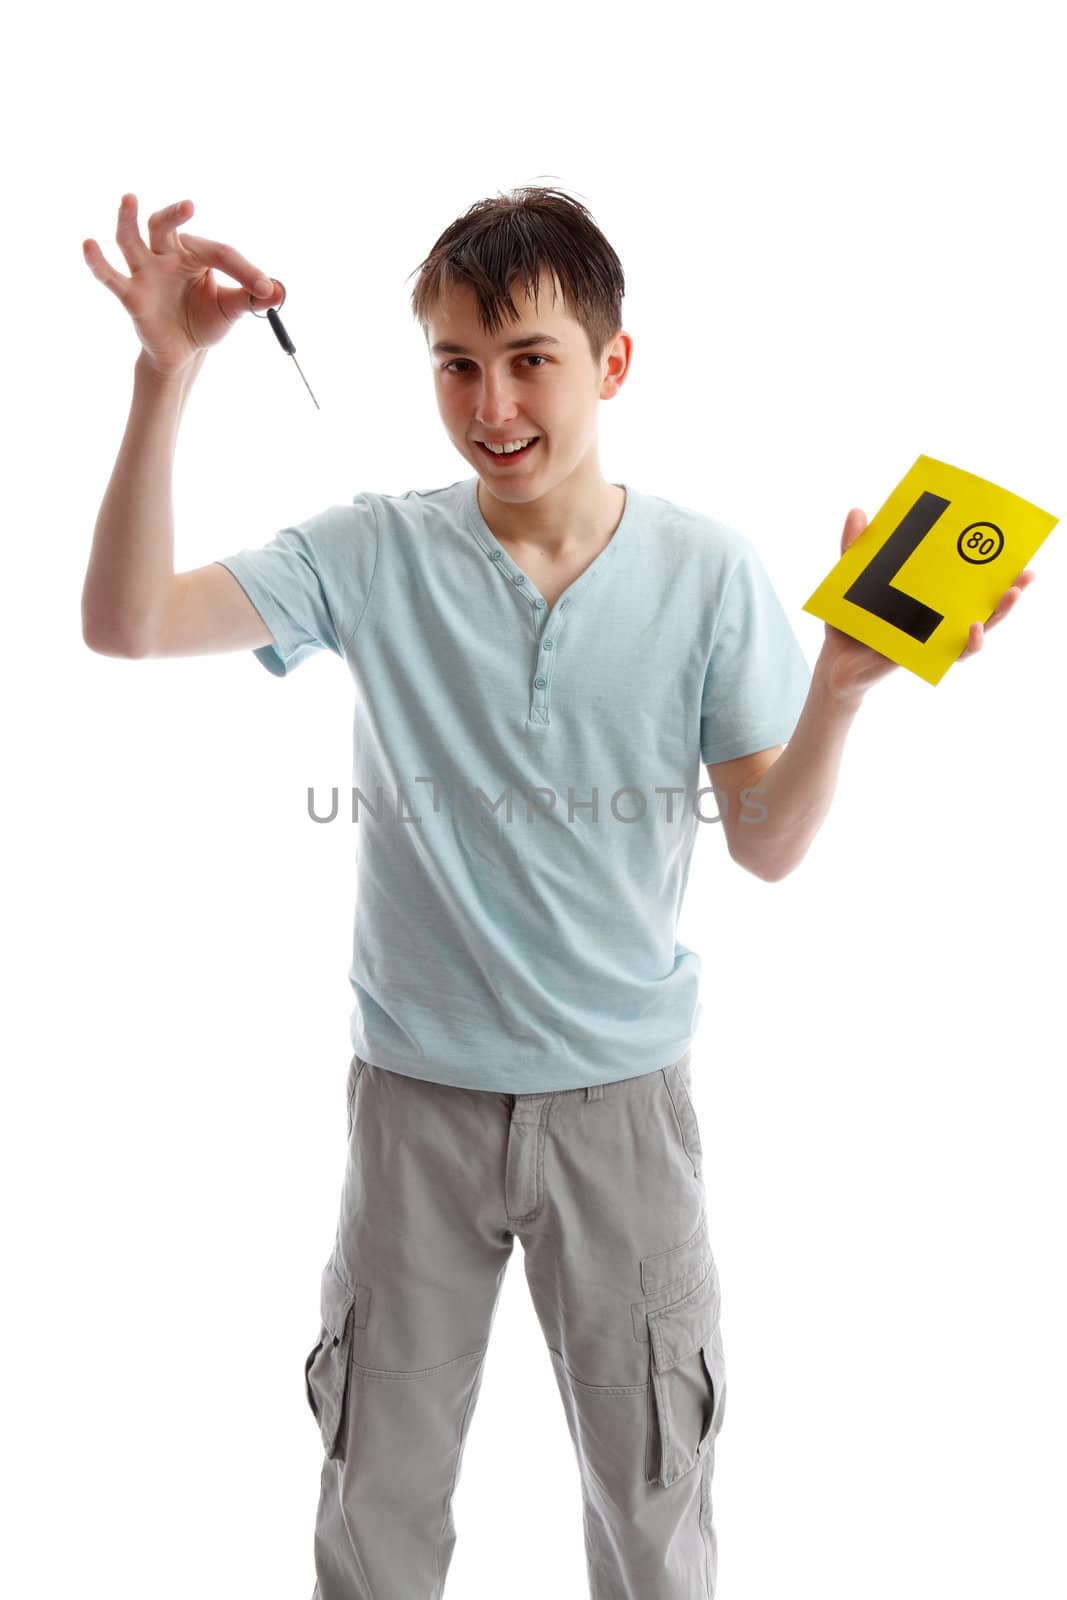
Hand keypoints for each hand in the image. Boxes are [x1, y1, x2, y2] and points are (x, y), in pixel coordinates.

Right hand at [82, 194, 282, 375]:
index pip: (220, 253)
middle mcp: (167, 256)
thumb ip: (253, 298)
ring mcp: (146, 273)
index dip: (245, 270)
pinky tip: (89, 245)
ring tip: (129, 198)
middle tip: (189, 205)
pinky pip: (111, 277)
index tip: (266, 290)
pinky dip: (97, 262)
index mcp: (195, 254)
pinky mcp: (131, 296)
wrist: (182, 352)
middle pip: (165, 226)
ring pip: (131, 239)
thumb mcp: (232, 309)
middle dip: (175, 215)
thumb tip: (279, 291)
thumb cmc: (205, 321)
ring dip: (128, 219)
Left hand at [818, 507, 1036, 702]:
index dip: (993, 567)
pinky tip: (974, 628)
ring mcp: (935, 638)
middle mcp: (939, 617)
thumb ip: (856, 548)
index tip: (1014, 549)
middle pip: (984, 603)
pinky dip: (968, 642)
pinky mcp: (926, 657)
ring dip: (1000, 612)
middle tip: (1027, 572)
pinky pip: (954, 653)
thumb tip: (858, 511)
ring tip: (1012, 594)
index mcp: (929, 595)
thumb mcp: (853, 579)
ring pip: (979, 628)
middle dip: (1010, 588)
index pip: (967, 580)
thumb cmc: (849, 621)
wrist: (833, 661)